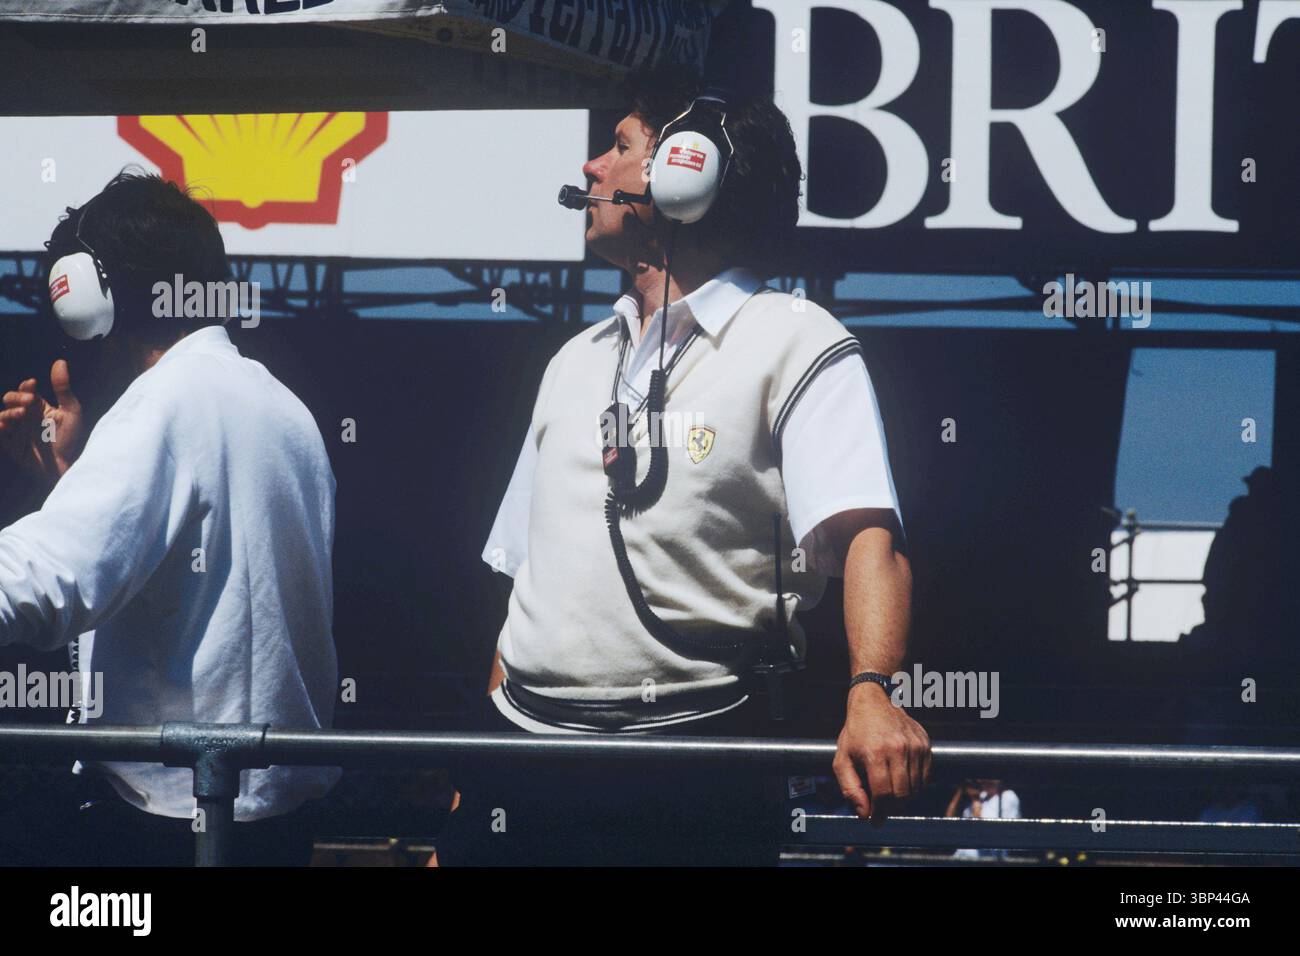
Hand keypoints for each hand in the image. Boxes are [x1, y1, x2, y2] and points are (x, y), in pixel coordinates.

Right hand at [0, 359, 84, 486]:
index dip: (26, 386)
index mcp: (40, 407)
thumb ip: (63, 388)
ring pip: (3, 415)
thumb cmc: (71, 439)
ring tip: (21, 415)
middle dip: (16, 397)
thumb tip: (60, 361)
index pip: (26, 390)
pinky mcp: (10, 445)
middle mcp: (26, 417)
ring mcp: (17, 431)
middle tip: (29, 402)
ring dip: (9, 412)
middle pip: (10, 399)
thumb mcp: (71, 411)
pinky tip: (3, 425)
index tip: (33, 386)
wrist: (67, 466)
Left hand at [832, 682, 931, 823]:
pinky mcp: (925, 744)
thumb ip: (850, 789)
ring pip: (916, 788)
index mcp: (875, 752)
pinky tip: (901, 781)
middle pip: (902, 794)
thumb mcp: (842, 759)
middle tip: (882, 810)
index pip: (883, 794)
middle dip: (892, 808)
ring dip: (903, 799)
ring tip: (890, 794)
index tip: (875, 821)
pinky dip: (915, 787)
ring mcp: (915, 746)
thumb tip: (864, 815)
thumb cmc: (856, 733)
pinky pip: (925, 777)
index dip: (879, 812)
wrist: (875, 702)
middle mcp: (898, 748)